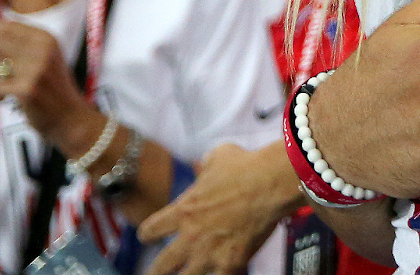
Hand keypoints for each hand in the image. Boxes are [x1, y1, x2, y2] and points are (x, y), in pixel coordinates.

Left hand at [0, 21, 94, 149]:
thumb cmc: (55, 89)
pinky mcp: (26, 89)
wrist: (71, 117)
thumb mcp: (47, 59)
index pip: (12, 27)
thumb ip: (24, 45)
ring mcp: (35, 70)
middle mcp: (43, 50)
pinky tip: (6, 100)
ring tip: (6, 90)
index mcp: (48, 39)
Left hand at [138, 143, 296, 274]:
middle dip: (155, 272)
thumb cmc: (245, 166)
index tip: (148, 236)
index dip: (148, 234)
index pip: (150, 230)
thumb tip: (205, 167)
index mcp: (183, 210)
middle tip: (154, 273)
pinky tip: (221, 273)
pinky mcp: (232, 261)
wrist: (271, 182)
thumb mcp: (218, 156)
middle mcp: (191, 236)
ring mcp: (211, 252)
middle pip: (161, 266)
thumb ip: (205, 166)